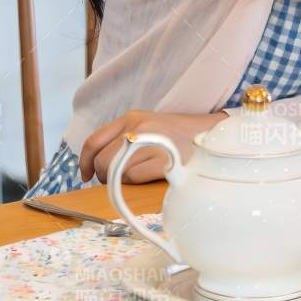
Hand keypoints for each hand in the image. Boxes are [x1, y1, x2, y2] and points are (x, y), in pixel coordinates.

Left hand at [79, 109, 229, 184]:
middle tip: (118, 180)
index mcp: (132, 117)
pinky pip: (133, 178)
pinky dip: (135, 183)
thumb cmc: (181, 137)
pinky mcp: (163, 158)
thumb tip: (98, 166)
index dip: (85, 162)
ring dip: (120, 181)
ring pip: (115, 171)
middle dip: (105, 176)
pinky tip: (150, 177)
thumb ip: (125, 138)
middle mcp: (138, 126)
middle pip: (102, 160)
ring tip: (136, 178)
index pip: (94, 141)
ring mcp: (151, 142)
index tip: (87, 175)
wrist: (215, 135)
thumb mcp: (150, 127)